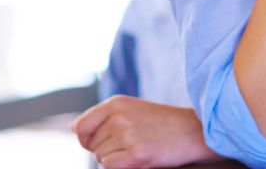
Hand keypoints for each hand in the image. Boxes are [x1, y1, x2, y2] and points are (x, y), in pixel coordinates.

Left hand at [70, 95, 220, 167]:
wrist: (192, 131)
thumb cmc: (161, 122)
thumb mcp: (131, 109)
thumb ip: (102, 116)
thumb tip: (73, 128)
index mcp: (116, 103)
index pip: (81, 126)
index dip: (85, 139)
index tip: (100, 141)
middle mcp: (118, 116)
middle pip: (90, 145)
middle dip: (105, 149)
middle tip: (130, 144)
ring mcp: (127, 135)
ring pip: (100, 157)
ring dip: (115, 159)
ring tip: (137, 148)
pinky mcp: (136, 154)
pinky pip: (110, 167)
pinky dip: (121, 167)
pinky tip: (138, 158)